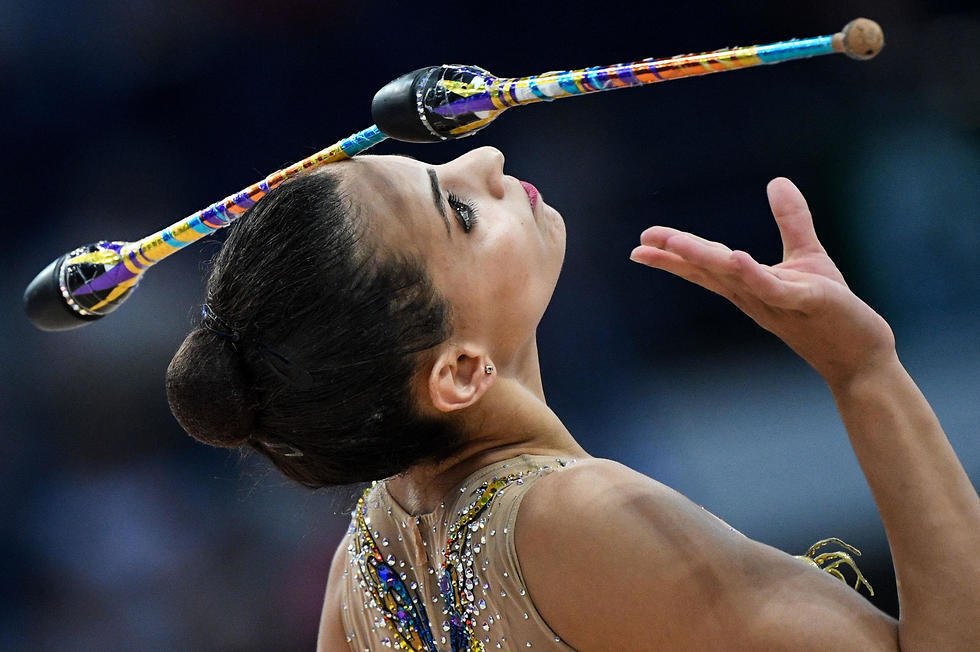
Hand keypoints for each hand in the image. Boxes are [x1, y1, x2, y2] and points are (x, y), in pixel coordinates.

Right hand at [630, 178, 895, 387]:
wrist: (861, 355)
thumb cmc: (831, 310)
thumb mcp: (806, 257)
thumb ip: (790, 219)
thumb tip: (776, 180)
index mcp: (748, 286)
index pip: (704, 268)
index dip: (673, 256)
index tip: (640, 246)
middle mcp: (753, 296)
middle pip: (708, 271)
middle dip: (675, 256)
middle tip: (642, 244)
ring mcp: (776, 301)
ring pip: (732, 277)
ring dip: (703, 259)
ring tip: (675, 242)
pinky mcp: (806, 303)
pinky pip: (774, 288)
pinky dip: (753, 274)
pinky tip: (736, 258)